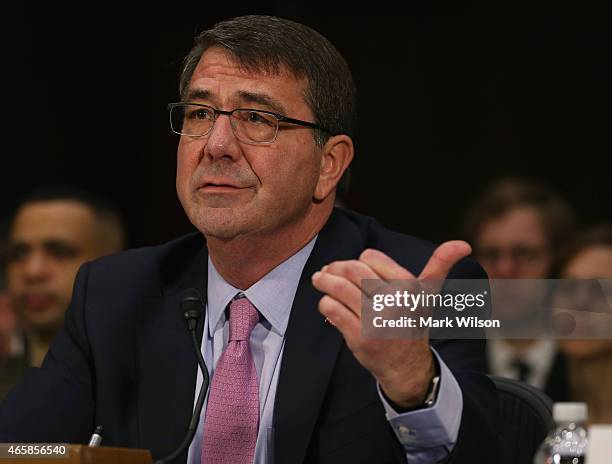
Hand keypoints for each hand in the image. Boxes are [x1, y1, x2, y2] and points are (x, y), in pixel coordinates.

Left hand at [311, 241, 470, 407]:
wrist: (408, 367)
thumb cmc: (414, 322)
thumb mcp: (428, 295)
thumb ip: (440, 265)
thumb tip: (463, 244)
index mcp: (409, 286)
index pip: (370, 257)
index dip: (359, 260)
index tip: (355, 265)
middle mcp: (394, 301)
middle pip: (351, 270)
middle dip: (335, 267)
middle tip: (326, 271)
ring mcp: (376, 320)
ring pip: (338, 287)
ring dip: (323, 281)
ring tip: (319, 279)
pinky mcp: (359, 337)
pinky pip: (331, 309)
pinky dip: (325, 304)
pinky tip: (328, 305)